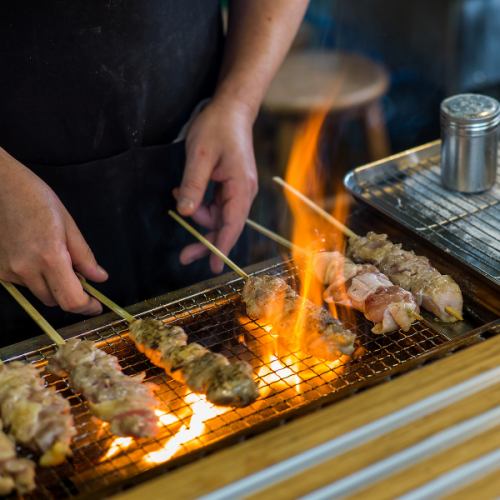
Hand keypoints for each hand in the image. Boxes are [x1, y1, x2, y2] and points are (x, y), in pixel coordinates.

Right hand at [0, 148, 107, 314]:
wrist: (1, 187)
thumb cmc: (37, 199)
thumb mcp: (69, 225)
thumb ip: (85, 257)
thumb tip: (99, 278)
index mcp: (50, 257)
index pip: (71, 299)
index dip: (87, 307)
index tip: (96, 305)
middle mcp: (27, 269)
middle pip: (56, 301)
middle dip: (72, 296)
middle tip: (81, 280)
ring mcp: (9, 271)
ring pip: (40, 294)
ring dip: (53, 287)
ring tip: (56, 260)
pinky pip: (24, 284)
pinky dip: (36, 278)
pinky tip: (36, 256)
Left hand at [175, 98, 257, 272]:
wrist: (230, 108)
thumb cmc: (217, 127)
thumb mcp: (200, 155)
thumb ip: (194, 185)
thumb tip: (187, 214)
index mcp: (241, 187)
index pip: (232, 224)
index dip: (222, 247)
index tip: (214, 267)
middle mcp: (243, 192)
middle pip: (226, 226)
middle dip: (205, 240)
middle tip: (183, 256)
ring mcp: (238, 189)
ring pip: (218, 216)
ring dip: (198, 215)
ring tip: (178, 195)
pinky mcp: (230, 185)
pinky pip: (215, 204)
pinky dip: (200, 204)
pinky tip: (183, 192)